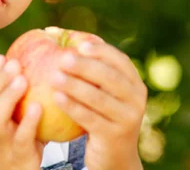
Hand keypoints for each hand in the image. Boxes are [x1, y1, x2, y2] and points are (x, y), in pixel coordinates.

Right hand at [0, 54, 44, 169]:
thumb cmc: (19, 142)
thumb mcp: (16, 118)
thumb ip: (23, 96)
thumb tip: (43, 65)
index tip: (1, 57)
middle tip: (14, 62)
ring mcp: (4, 139)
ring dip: (8, 96)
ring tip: (23, 79)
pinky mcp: (19, 153)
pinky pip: (21, 137)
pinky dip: (28, 121)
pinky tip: (38, 107)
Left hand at [50, 42, 146, 169]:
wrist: (115, 157)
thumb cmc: (101, 114)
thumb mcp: (102, 91)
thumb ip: (88, 66)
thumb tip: (54, 32)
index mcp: (135, 82)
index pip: (120, 60)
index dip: (101, 50)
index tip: (79, 44)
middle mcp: (136, 99)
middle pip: (110, 77)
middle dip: (85, 66)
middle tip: (62, 58)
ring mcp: (127, 119)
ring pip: (99, 98)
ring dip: (75, 85)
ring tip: (53, 76)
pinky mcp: (113, 136)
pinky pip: (90, 118)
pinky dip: (72, 106)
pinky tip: (55, 98)